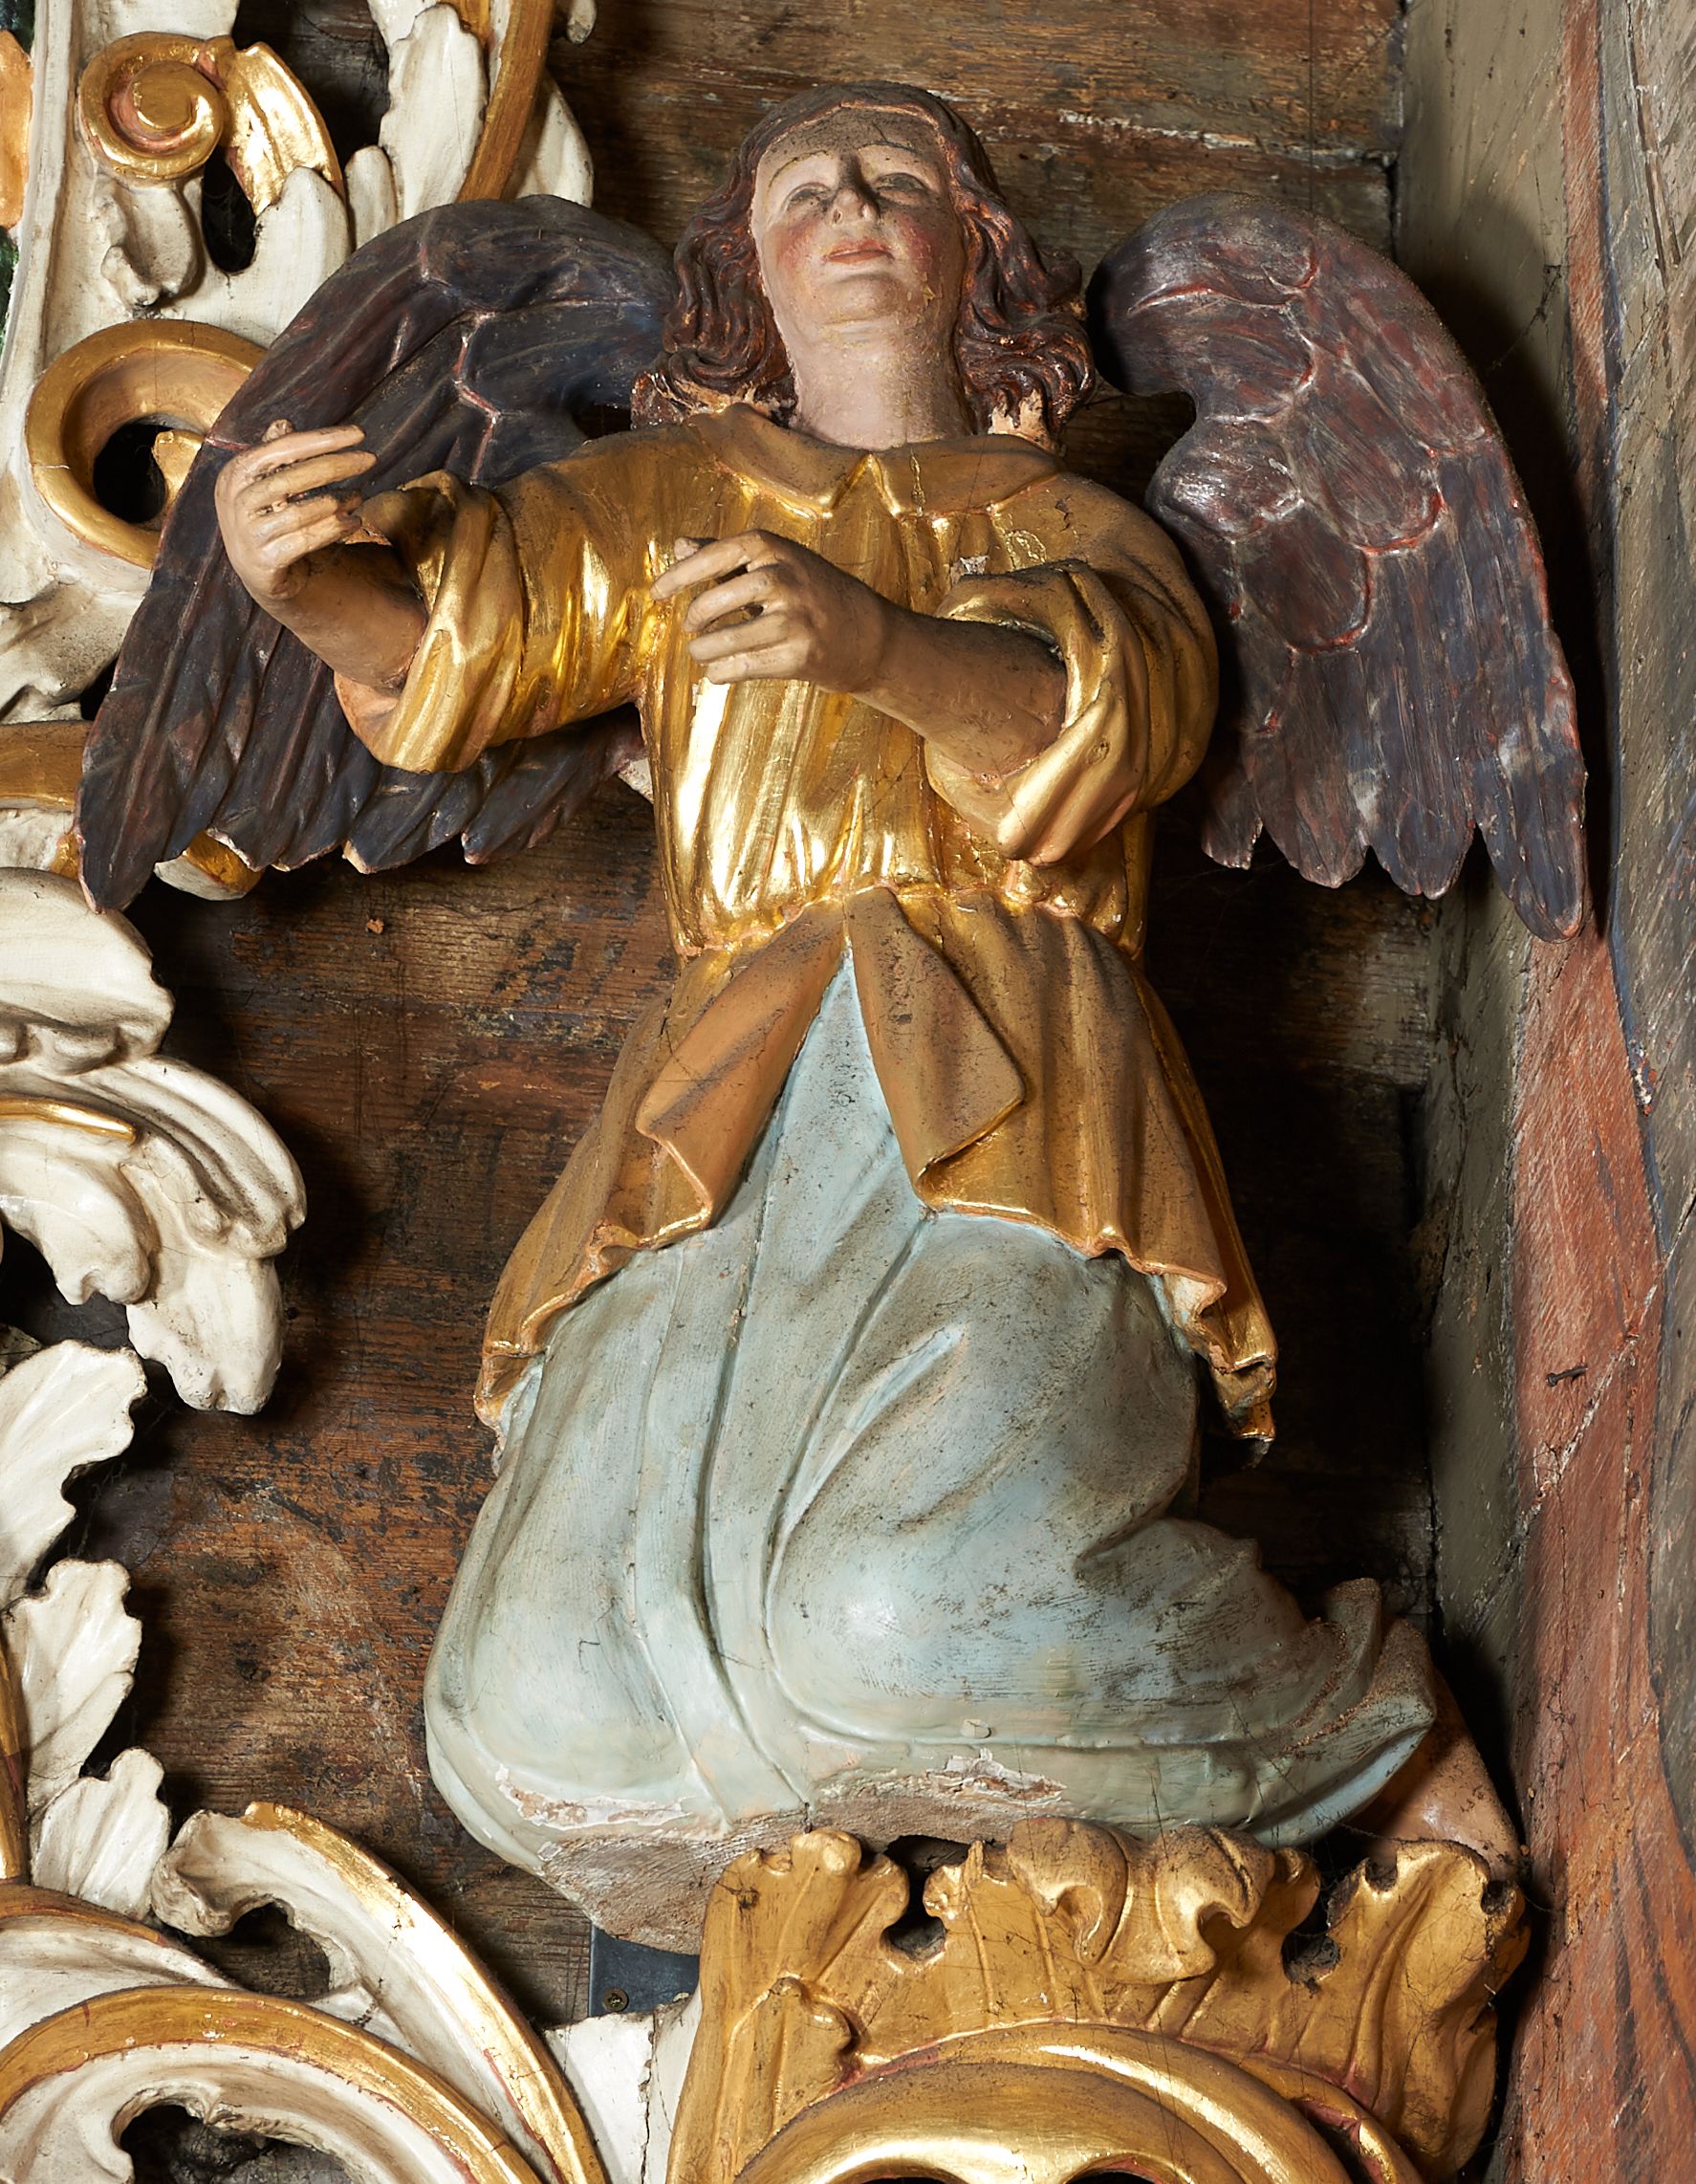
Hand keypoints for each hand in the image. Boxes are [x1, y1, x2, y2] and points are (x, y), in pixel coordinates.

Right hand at [214, 419, 376, 611]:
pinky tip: (354, 522)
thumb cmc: (267, 516)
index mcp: (236, 473)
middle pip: (295, 476)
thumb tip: (285, 423)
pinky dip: (336, 529)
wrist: (258, 572)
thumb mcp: (264, 483)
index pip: (282, 448)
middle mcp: (236, 501)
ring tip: (359, 496)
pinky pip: (309, 540)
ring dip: (340, 501)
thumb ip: (274, 454)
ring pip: (305, 511)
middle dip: (338, 465)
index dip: (322, 439)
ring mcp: (249, 533)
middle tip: (370, 460)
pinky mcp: (266, 561)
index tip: (359, 434)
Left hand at [652, 530, 892, 691]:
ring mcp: (794, 620)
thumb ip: (726, 555)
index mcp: (774, 549)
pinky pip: (743, 667)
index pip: (716, 556)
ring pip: (727, 639)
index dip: (681, 575)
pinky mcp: (800, 657)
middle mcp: (785, 580)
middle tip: (690, 627)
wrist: (867, 635)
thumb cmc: (811, 593)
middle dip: (695, 618)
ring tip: (701, 652)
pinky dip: (722, 673)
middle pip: (716, 601)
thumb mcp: (775, 561)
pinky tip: (719, 671)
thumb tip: (678, 545)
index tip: (656, 594)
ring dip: (704, 651)